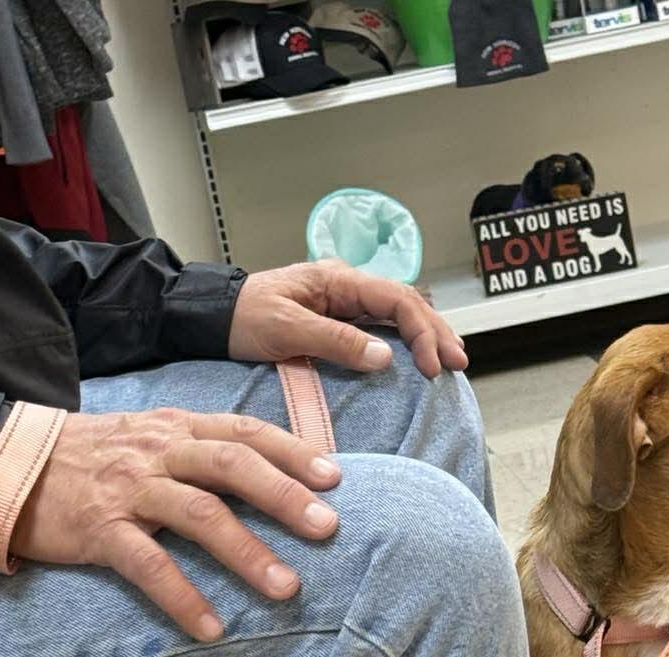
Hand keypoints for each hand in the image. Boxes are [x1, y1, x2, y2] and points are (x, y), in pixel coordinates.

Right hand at [12, 407, 340, 640]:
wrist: (9, 464)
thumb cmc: (95, 458)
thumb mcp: (151, 438)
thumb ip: (203, 451)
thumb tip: (273, 477)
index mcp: (176, 428)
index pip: (243, 432)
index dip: (292, 452)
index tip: (336, 478)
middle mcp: (158, 452)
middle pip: (231, 465)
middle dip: (284, 496)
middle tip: (328, 528)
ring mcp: (128, 489)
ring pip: (197, 514)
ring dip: (247, 552)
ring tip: (287, 589)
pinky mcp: (98, 528)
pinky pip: (147, 565)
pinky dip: (182, 597)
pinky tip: (211, 628)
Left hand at [227, 260, 467, 378]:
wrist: (209, 319)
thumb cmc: (242, 318)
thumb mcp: (287, 329)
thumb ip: (336, 341)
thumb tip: (386, 357)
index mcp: (338, 280)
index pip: (396, 300)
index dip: (421, 331)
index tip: (432, 364)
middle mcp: (345, 287)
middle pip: (405, 304)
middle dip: (434, 332)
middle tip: (458, 362)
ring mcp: (342, 304)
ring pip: (396, 315)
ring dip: (425, 336)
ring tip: (449, 360)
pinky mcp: (335, 322)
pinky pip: (379, 329)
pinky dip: (404, 342)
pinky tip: (417, 357)